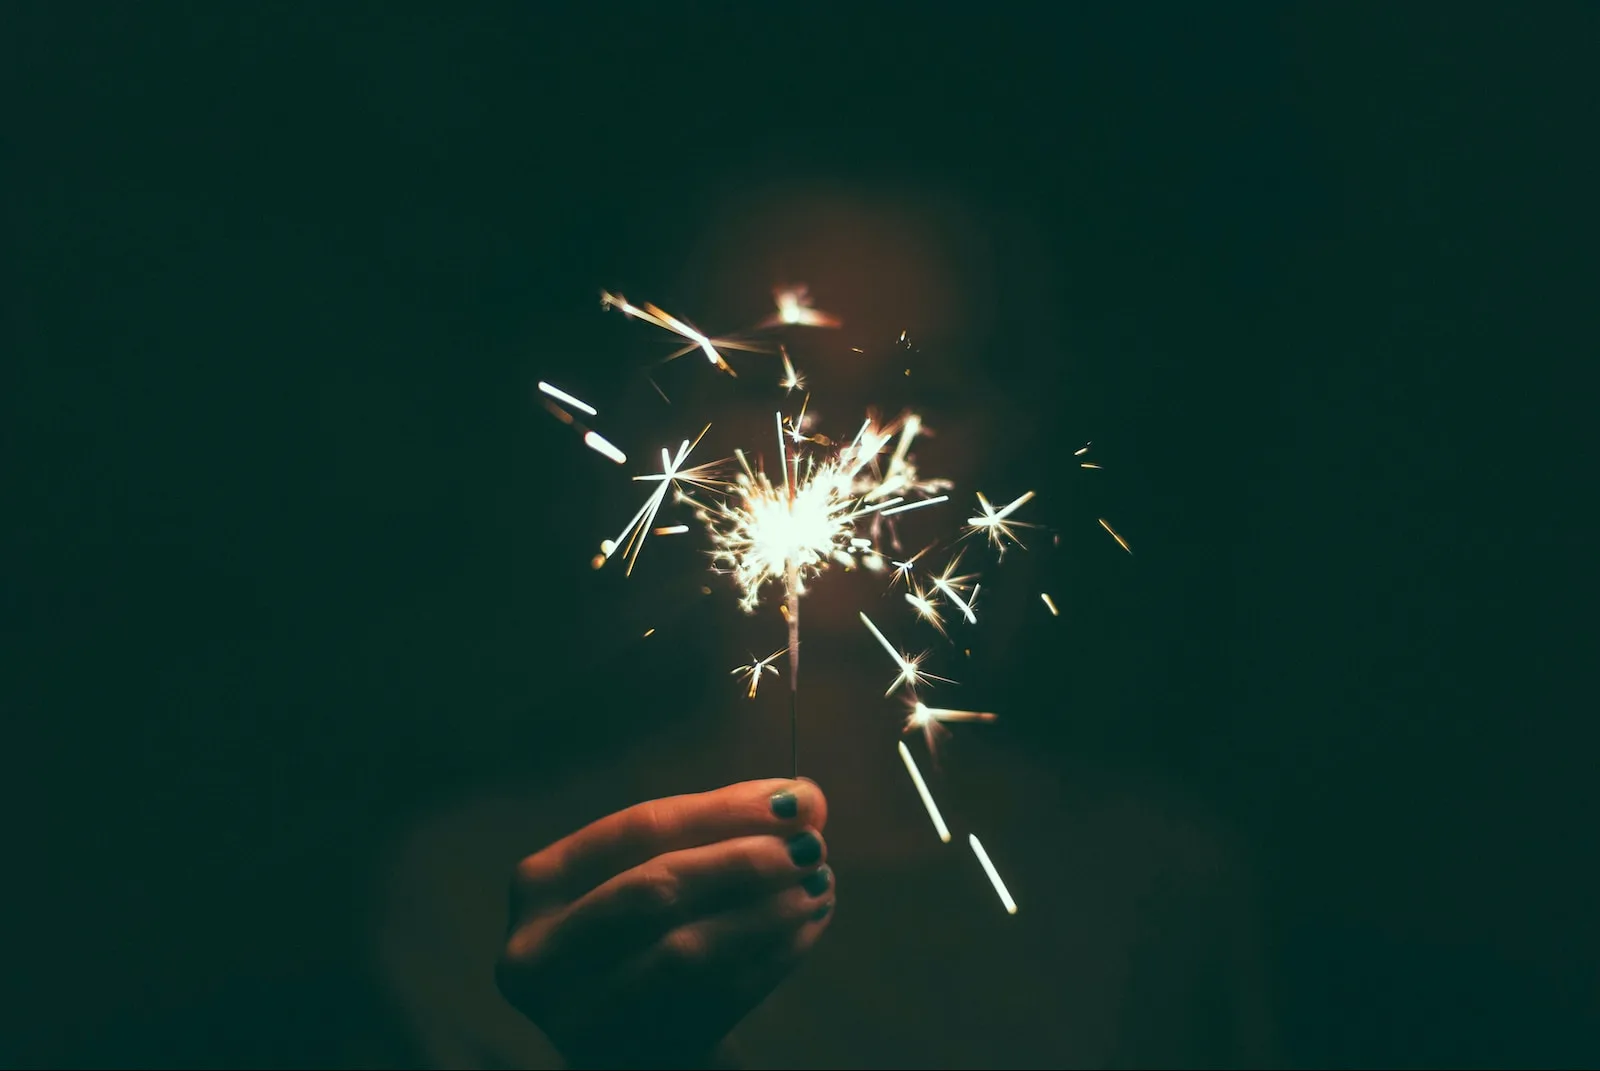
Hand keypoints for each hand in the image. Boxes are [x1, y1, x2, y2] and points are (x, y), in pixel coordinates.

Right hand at [495, 778, 834, 1068]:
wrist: (626, 1029)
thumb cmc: (641, 927)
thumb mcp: (655, 865)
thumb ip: (720, 825)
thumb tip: (804, 797)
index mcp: (542, 884)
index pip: (640, 829)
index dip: (724, 809)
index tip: (796, 798)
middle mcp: (542, 952)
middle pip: (656, 889)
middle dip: (744, 863)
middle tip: (811, 846)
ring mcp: (582, 1014)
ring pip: (687, 951)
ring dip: (767, 913)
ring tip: (820, 885)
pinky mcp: (630, 1055)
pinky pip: (716, 1001)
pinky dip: (772, 958)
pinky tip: (807, 928)